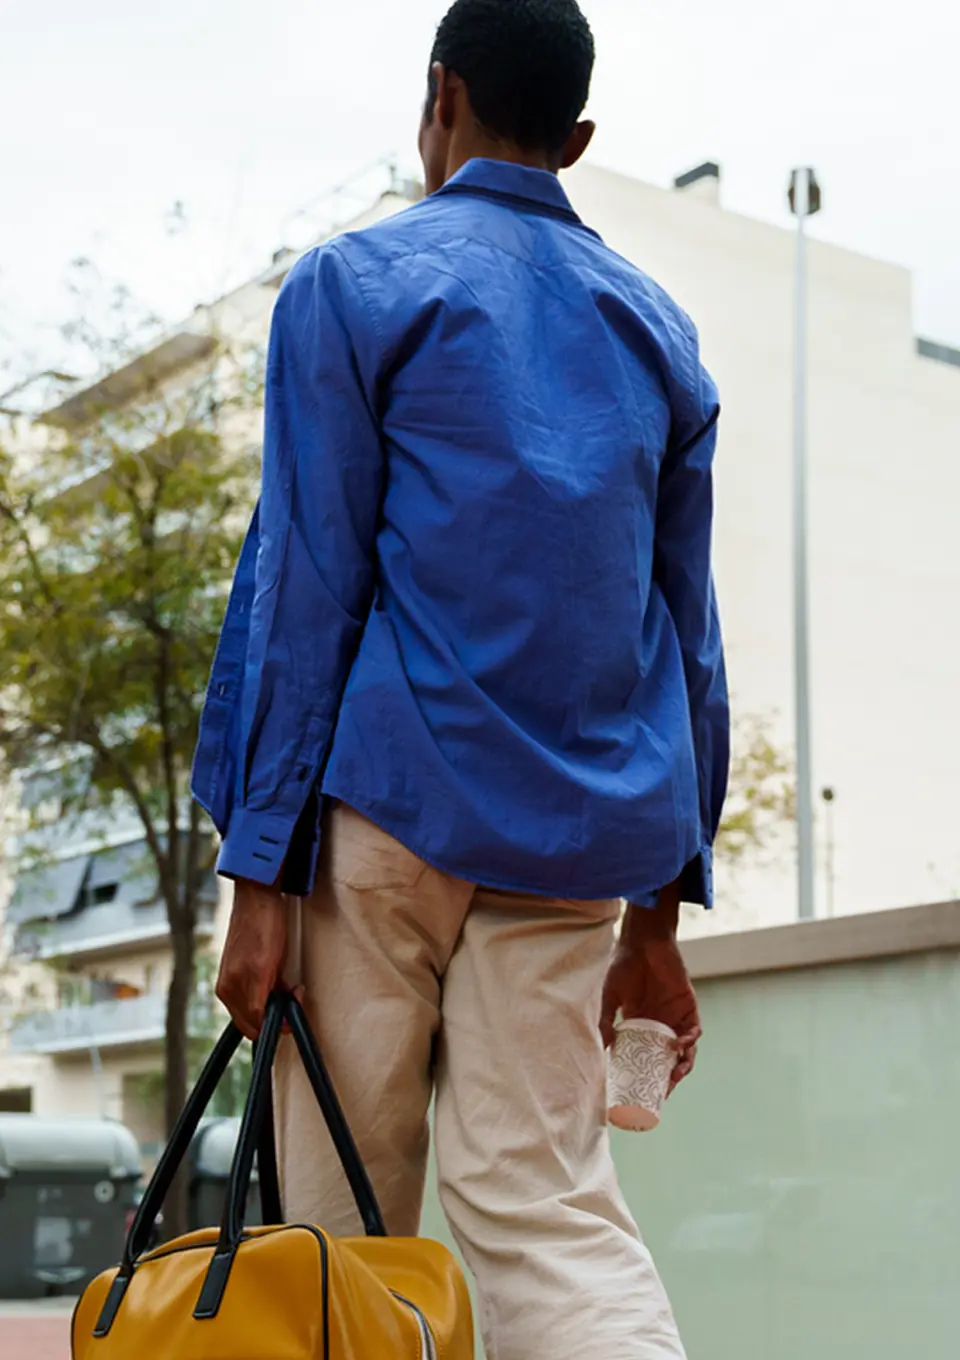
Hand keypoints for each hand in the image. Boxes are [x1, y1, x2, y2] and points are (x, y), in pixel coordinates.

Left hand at [216, 879, 288, 1039]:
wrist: (256, 897)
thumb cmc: (256, 926)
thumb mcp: (253, 963)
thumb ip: (260, 987)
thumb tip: (275, 1005)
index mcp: (225, 986)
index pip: (244, 1024)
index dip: (268, 1026)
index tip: (285, 1014)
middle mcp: (228, 987)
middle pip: (251, 1027)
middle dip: (276, 1024)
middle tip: (294, 1003)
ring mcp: (239, 981)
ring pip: (259, 1020)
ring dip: (282, 1013)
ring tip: (295, 991)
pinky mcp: (257, 971)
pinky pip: (265, 1007)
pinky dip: (285, 1005)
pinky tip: (296, 988)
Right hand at [600, 924, 701, 1092]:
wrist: (643, 941)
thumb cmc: (623, 965)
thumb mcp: (609, 997)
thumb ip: (606, 1020)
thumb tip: (605, 1049)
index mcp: (640, 1025)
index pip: (647, 1057)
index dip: (648, 1076)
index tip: (643, 1094)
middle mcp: (660, 1025)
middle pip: (668, 1059)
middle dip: (667, 1078)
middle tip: (662, 1094)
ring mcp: (675, 1017)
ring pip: (684, 1050)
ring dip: (683, 1065)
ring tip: (675, 1075)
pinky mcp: (688, 1007)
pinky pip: (694, 1030)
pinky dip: (689, 1041)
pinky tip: (680, 1044)